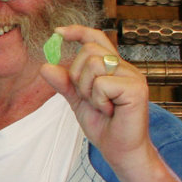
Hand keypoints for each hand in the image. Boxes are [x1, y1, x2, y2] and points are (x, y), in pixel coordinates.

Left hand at [40, 24, 151, 167]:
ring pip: (94, 65)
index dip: (78, 32)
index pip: (96, 38)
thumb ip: (64, 83)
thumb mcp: (78, 101)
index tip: (58, 32)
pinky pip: (102, 84)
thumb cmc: (104, 125)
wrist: (119, 150)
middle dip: (78, 75)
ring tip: (101, 105)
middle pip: (89, 51)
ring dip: (88, 90)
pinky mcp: (136, 88)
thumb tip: (45, 66)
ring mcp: (133, 76)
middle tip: (87, 97)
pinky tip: (109, 111)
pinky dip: (98, 100)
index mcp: (112, 67)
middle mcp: (125, 67)